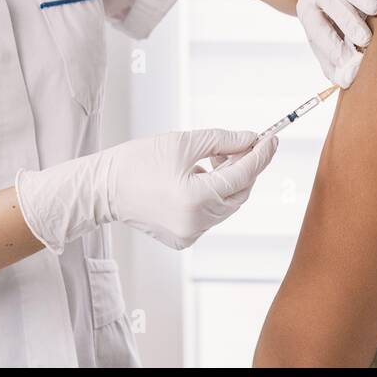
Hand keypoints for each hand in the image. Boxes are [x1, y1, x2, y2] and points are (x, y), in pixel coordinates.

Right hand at [15, 129, 277, 252]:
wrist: (104, 188)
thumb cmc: (138, 161)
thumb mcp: (184, 142)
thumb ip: (223, 141)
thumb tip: (252, 140)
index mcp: (195, 198)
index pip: (242, 175)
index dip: (261, 155)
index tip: (272, 137)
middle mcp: (196, 222)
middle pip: (240, 193)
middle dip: (246, 167)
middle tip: (245, 143)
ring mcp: (190, 234)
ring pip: (228, 205)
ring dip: (230, 180)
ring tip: (214, 159)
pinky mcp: (184, 238)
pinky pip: (212, 214)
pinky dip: (215, 195)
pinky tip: (199, 178)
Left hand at [296, 0, 376, 87]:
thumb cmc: (333, 22)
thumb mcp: (327, 41)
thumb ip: (334, 61)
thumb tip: (345, 81)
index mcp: (309, 12)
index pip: (316, 27)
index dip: (330, 43)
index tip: (347, 58)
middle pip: (329, 1)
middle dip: (346, 20)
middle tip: (364, 38)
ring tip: (374, 9)